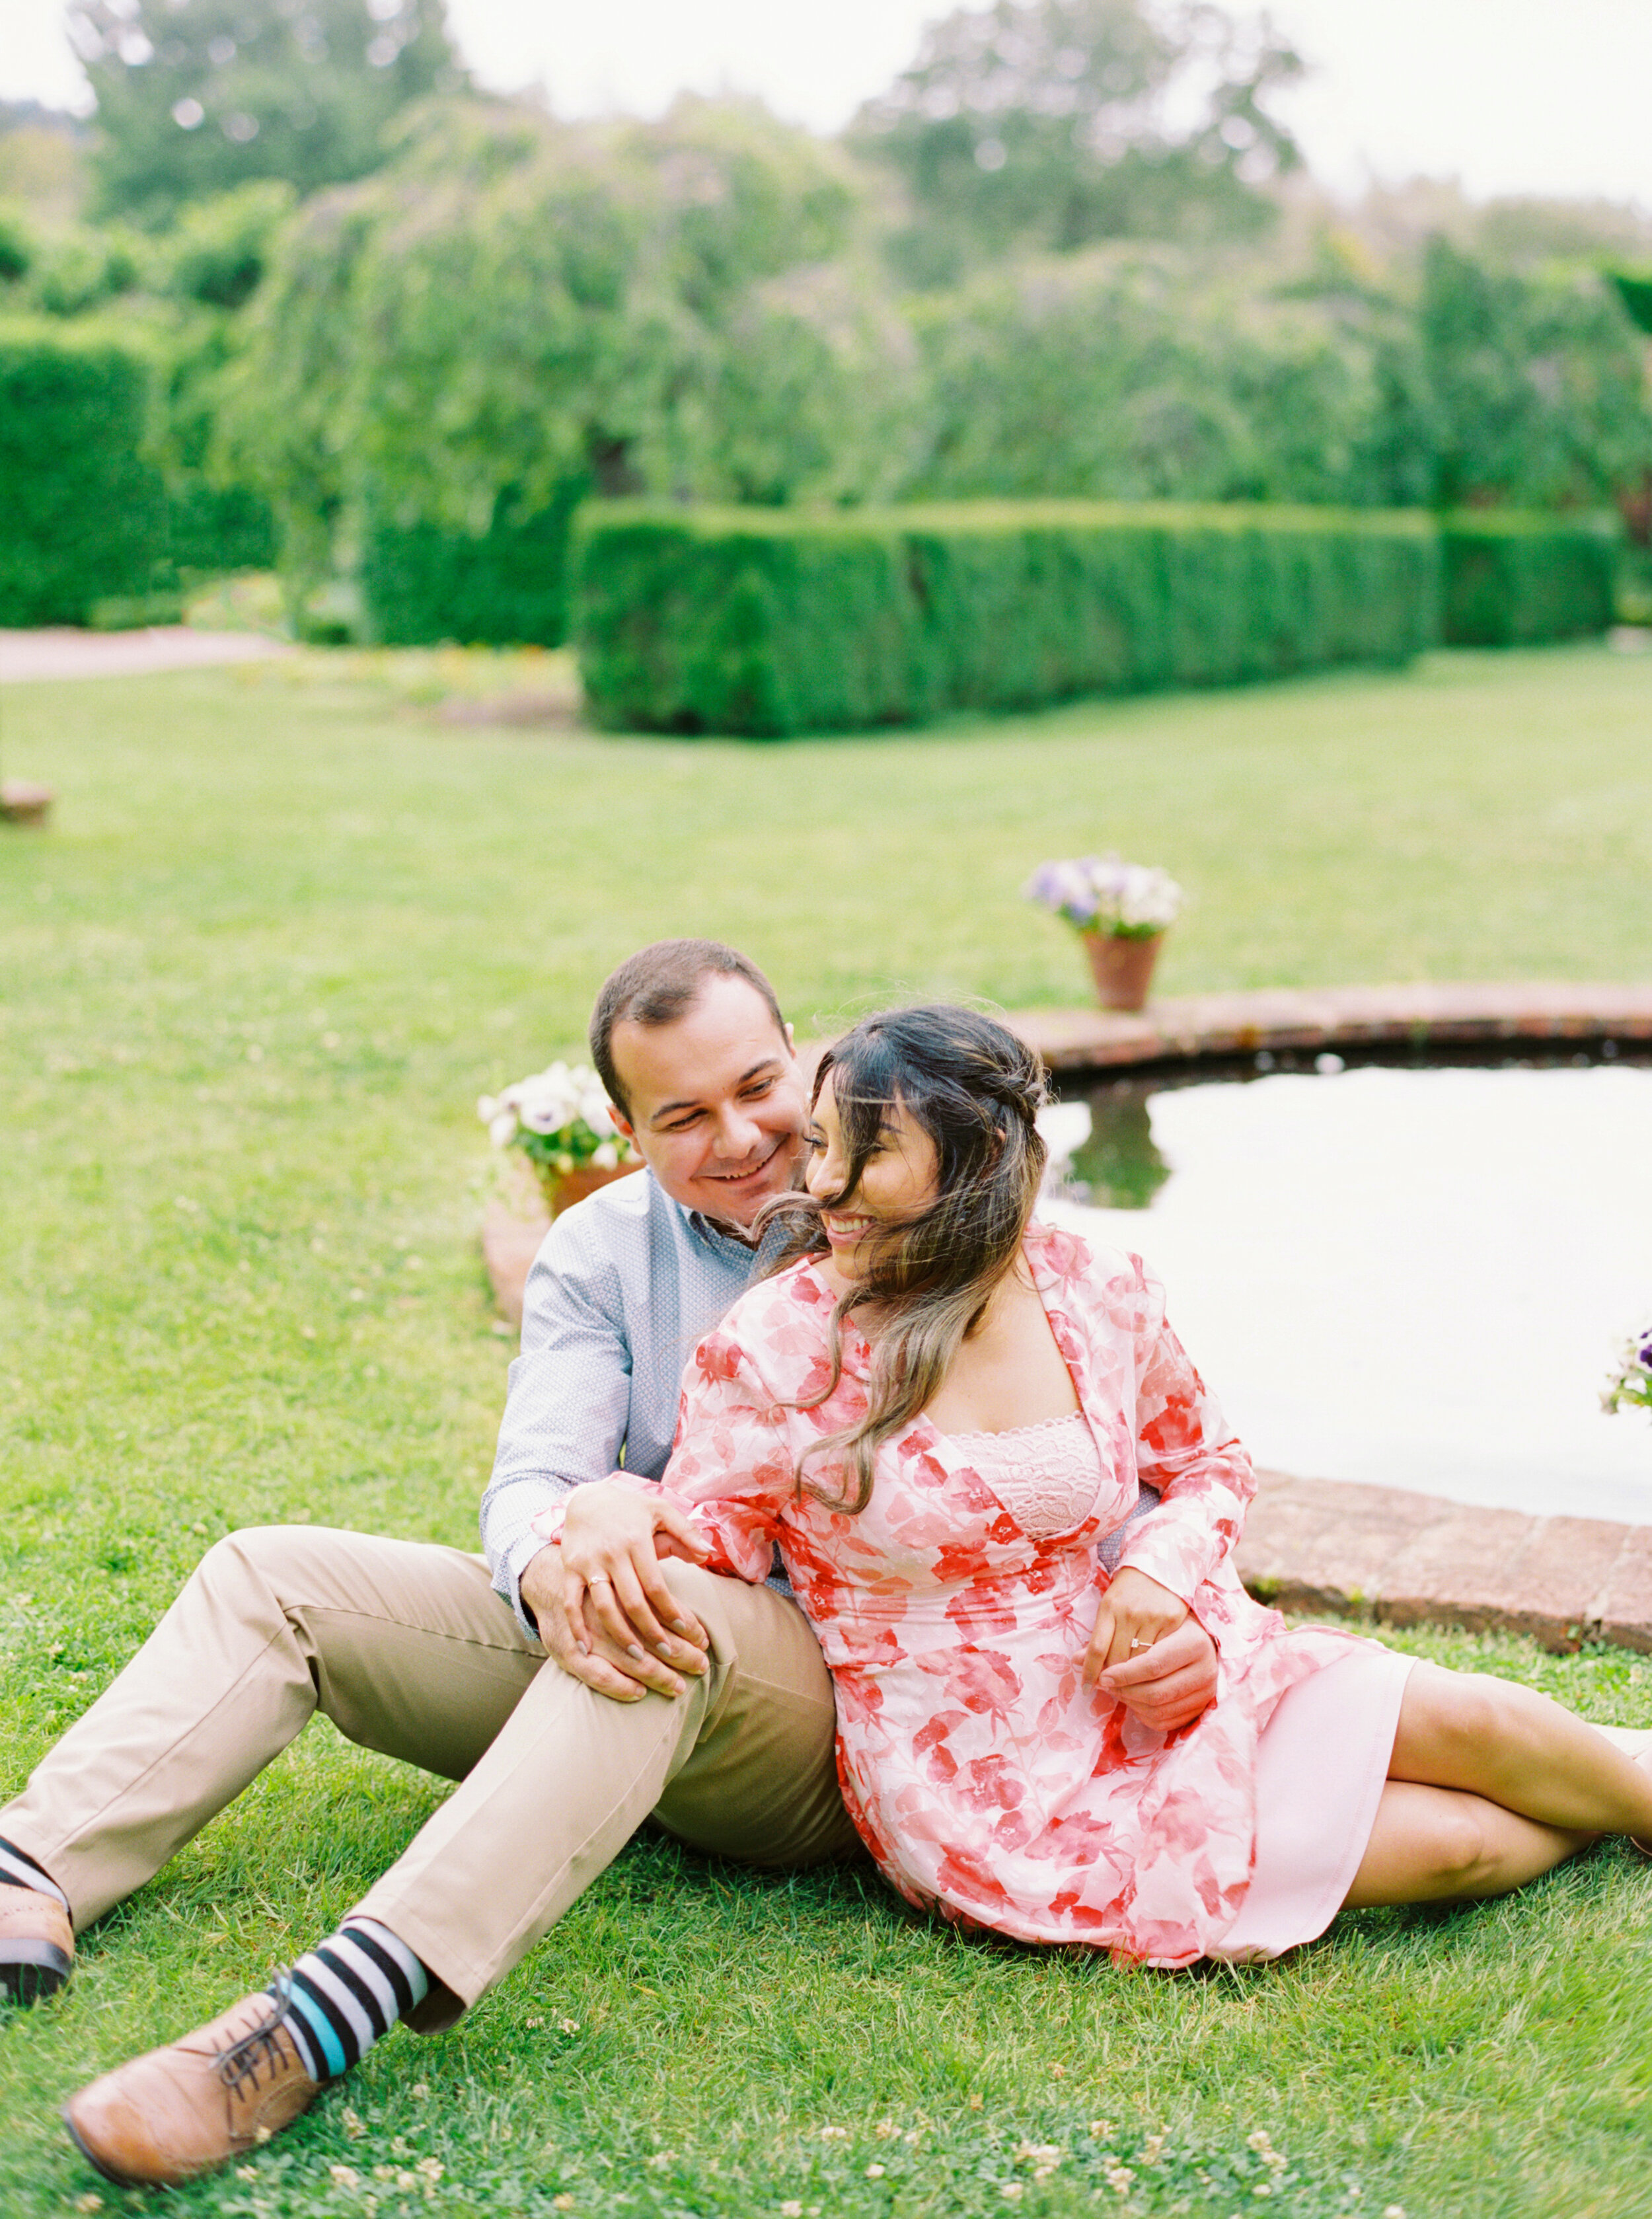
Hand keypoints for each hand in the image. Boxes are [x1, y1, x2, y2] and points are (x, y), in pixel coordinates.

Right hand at [532, 1480, 712, 1697]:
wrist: (586, 1498)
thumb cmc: (631, 1508)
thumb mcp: (661, 1509)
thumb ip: (685, 1532)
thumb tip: (708, 1553)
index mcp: (637, 1541)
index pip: (656, 1585)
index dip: (672, 1610)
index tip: (687, 1631)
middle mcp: (612, 1554)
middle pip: (633, 1601)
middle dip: (651, 1632)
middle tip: (668, 1656)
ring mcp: (589, 1563)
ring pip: (605, 1606)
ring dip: (620, 1635)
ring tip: (636, 1659)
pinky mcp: (570, 1569)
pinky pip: (572, 1601)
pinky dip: (577, 1625)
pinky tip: (587, 1647)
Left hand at [1084, 1566, 1190, 1691]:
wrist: (1159, 1566)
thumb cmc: (1128, 1592)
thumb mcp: (1108, 1607)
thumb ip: (1096, 1636)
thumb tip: (1077, 1663)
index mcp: (1109, 1607)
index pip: (1096, 1648)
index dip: (1090, 1672)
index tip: (1086, 1688)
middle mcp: (1130, 1612)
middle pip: (1118, 1658)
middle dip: (1112, 1678)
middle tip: (1109, 1689)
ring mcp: (1153, 1616)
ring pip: (1140, 1659)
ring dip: (1132, 1677)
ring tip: (1128, 1685)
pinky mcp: (1173, 1620)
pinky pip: (1161, 1653)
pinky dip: (1153, 1667)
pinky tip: (1150, 1673)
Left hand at [1094, 1612, 1217, 1730]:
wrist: (1201, 1638)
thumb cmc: (1167, 1628)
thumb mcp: (1147, 1628)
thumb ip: (1115, 1642)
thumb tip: (1074, 1660)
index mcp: (1194, 1642)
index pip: (1153, 1664)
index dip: (1124, 1673)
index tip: (1102, 1676)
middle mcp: (1206, 1668)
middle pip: (1156, 1691)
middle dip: (1125, 1692)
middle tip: (1104, 1686)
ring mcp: (1207, 1691)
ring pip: (1159, 1709)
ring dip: (1131, 1704)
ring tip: (1115, 1691)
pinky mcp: (1202, 1708)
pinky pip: (1166, 1722)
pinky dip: (1142, 1715)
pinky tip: (1131, 1701)